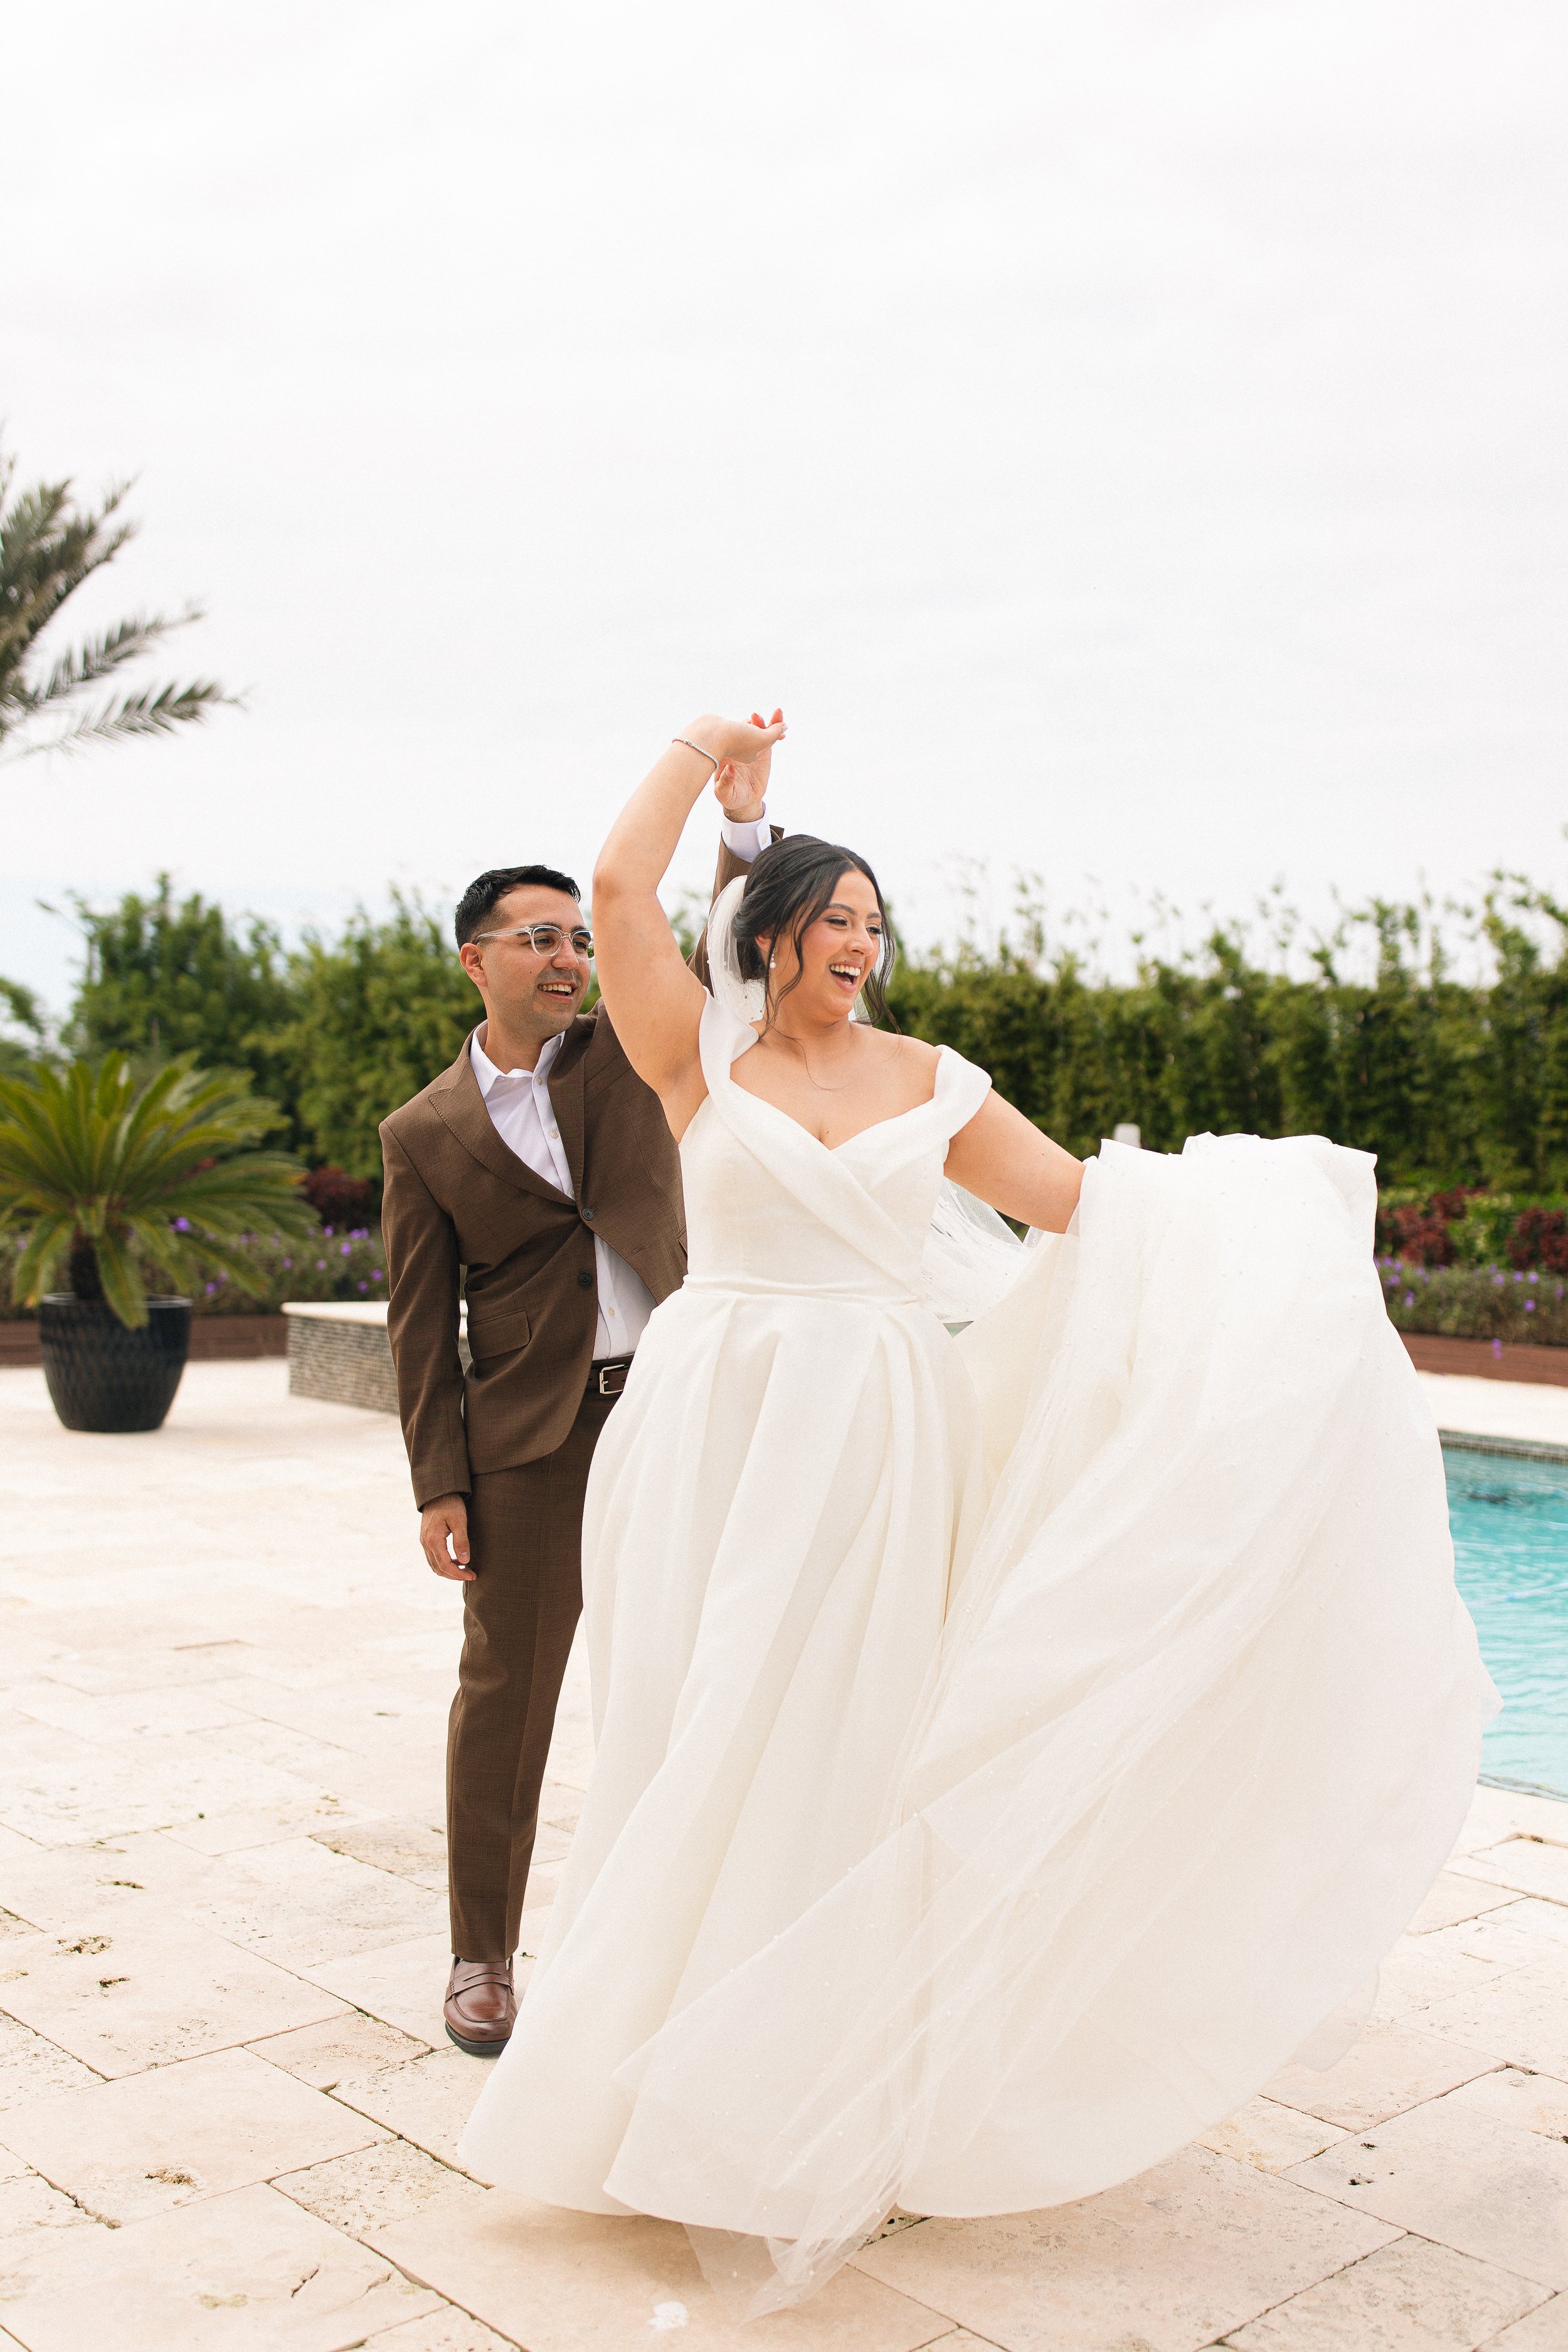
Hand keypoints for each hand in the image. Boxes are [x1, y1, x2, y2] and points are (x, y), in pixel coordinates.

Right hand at [420, 1494, 472, 1581]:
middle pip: (438, 1569)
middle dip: (455, 1575)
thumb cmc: (450, 1503)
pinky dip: (444, 1563)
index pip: (445, 1565)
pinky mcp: (426, 1539)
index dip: (459, 1573)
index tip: (472, 1576)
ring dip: (449, 1571)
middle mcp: (425, 1543)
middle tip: (471, 1575)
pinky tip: (457, 1561)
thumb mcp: (459, 1521)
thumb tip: (465, 1561)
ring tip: (465, 1570)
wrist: (438, 1491)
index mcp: (433, 1540)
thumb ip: (461, 1541)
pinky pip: (433, 1557)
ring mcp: (424, 1541)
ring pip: (435, 1565)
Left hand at [713, 708, 782, 824]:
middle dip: (752, 723)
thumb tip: (730, 769)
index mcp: (726, 754)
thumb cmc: (730, 796)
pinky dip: (777, 732)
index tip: (744, 727)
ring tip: (778, 714)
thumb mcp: (724, 793)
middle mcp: (738, 748)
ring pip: (760, 731)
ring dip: (769, 723)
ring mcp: (751, 747)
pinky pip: (770, 738)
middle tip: (756, 718)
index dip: (737, 732)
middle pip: (745, 731)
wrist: (744, 799)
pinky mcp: (763, 750)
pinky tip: (784, 729)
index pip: (731, 740)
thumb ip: (725, 783)